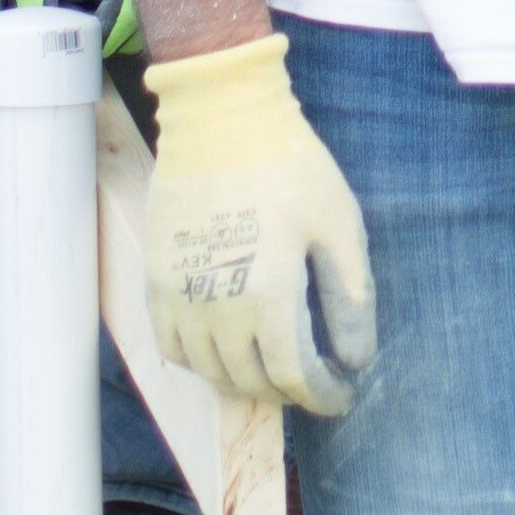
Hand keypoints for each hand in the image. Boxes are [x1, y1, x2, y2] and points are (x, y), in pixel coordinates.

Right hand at [143, 34, 376, 412]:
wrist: (221, 119)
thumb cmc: (290, 166)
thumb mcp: (339, 227)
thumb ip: (350, 298)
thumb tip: (357, 358)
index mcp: (268, 297)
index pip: (294, 376)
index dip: (323, 395)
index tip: (343, 394)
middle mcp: (217, 309)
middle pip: (251, 381)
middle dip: (288, 392)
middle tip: (314, 381)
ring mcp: (180, 297)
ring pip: (209, 372)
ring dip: (245, 382)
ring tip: (274, 370)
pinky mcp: (157, 279)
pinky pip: (172, 347)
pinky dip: (200, 363)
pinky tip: (226, 350)